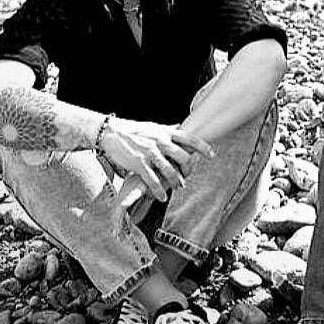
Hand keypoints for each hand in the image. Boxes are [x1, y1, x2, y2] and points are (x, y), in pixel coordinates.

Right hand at [98, 118, 214, 206]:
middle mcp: (160, 142)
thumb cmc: (134, 130)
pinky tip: (162, 197)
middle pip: (183, 157)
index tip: (212, 155)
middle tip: (189, 175)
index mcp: (165, 132)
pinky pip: (153, 180)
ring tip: (178, 186)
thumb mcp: (154, 127)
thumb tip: (181, 126)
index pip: (189, 139)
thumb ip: (167, 130)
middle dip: (189, 169)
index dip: (203, 147)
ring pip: (170, 171)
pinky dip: (159, 191)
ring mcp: (150, 153)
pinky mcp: (139, 164)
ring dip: (176, 182)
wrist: (112, 132)